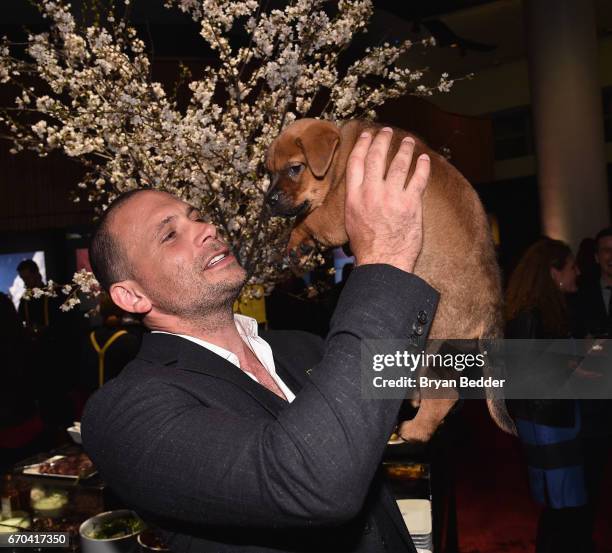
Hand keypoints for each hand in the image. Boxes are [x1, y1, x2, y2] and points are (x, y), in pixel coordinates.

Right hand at [345, 127, 429, 272]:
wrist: (382, 262)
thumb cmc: (367, 247)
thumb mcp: (352, 221)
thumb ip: (356, 201)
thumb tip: (361, 190)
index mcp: (354, 197)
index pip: (356, 162)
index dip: (361, 145)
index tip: (366, 136)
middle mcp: (371, 193)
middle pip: (376, 158)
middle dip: (382, 140)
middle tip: (386, 131)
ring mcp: (392, 197)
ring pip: (398, 164)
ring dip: (404, 149)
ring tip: (407, 141)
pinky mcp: (410, 204)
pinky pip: (418, 179)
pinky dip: (422, 167)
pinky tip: (424, 159)